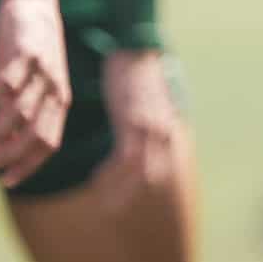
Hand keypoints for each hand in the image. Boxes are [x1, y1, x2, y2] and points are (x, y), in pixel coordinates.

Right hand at [0, 0, 71, 187]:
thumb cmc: (31, 47)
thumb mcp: (34, 81)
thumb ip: (24, 110)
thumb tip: (3, 143)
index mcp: (60, 100)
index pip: (49, 144)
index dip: (28, 165)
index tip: (6, 181)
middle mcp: (54, 89)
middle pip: (33, 135)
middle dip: (8, 157)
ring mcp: (40, 72)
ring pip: (17, 115)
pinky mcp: (22, 54)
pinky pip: (3, 86)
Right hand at [101, 49, 180, 210]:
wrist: (134, 51)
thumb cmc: (135, 81)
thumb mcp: (144, 110)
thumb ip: (143, 131)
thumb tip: (135, 148)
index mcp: (166, 134)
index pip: (156, 176)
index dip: (135, 192)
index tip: (117, 202)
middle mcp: (163, 135)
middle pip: (150, 180)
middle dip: (127, 198)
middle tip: (107, 209)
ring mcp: (151, 129)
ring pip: (138, 175)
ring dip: (117, 191)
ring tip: (99, 197)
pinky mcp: (135, 122)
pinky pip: (126, 159)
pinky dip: (111, 174)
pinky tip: (96, 178)